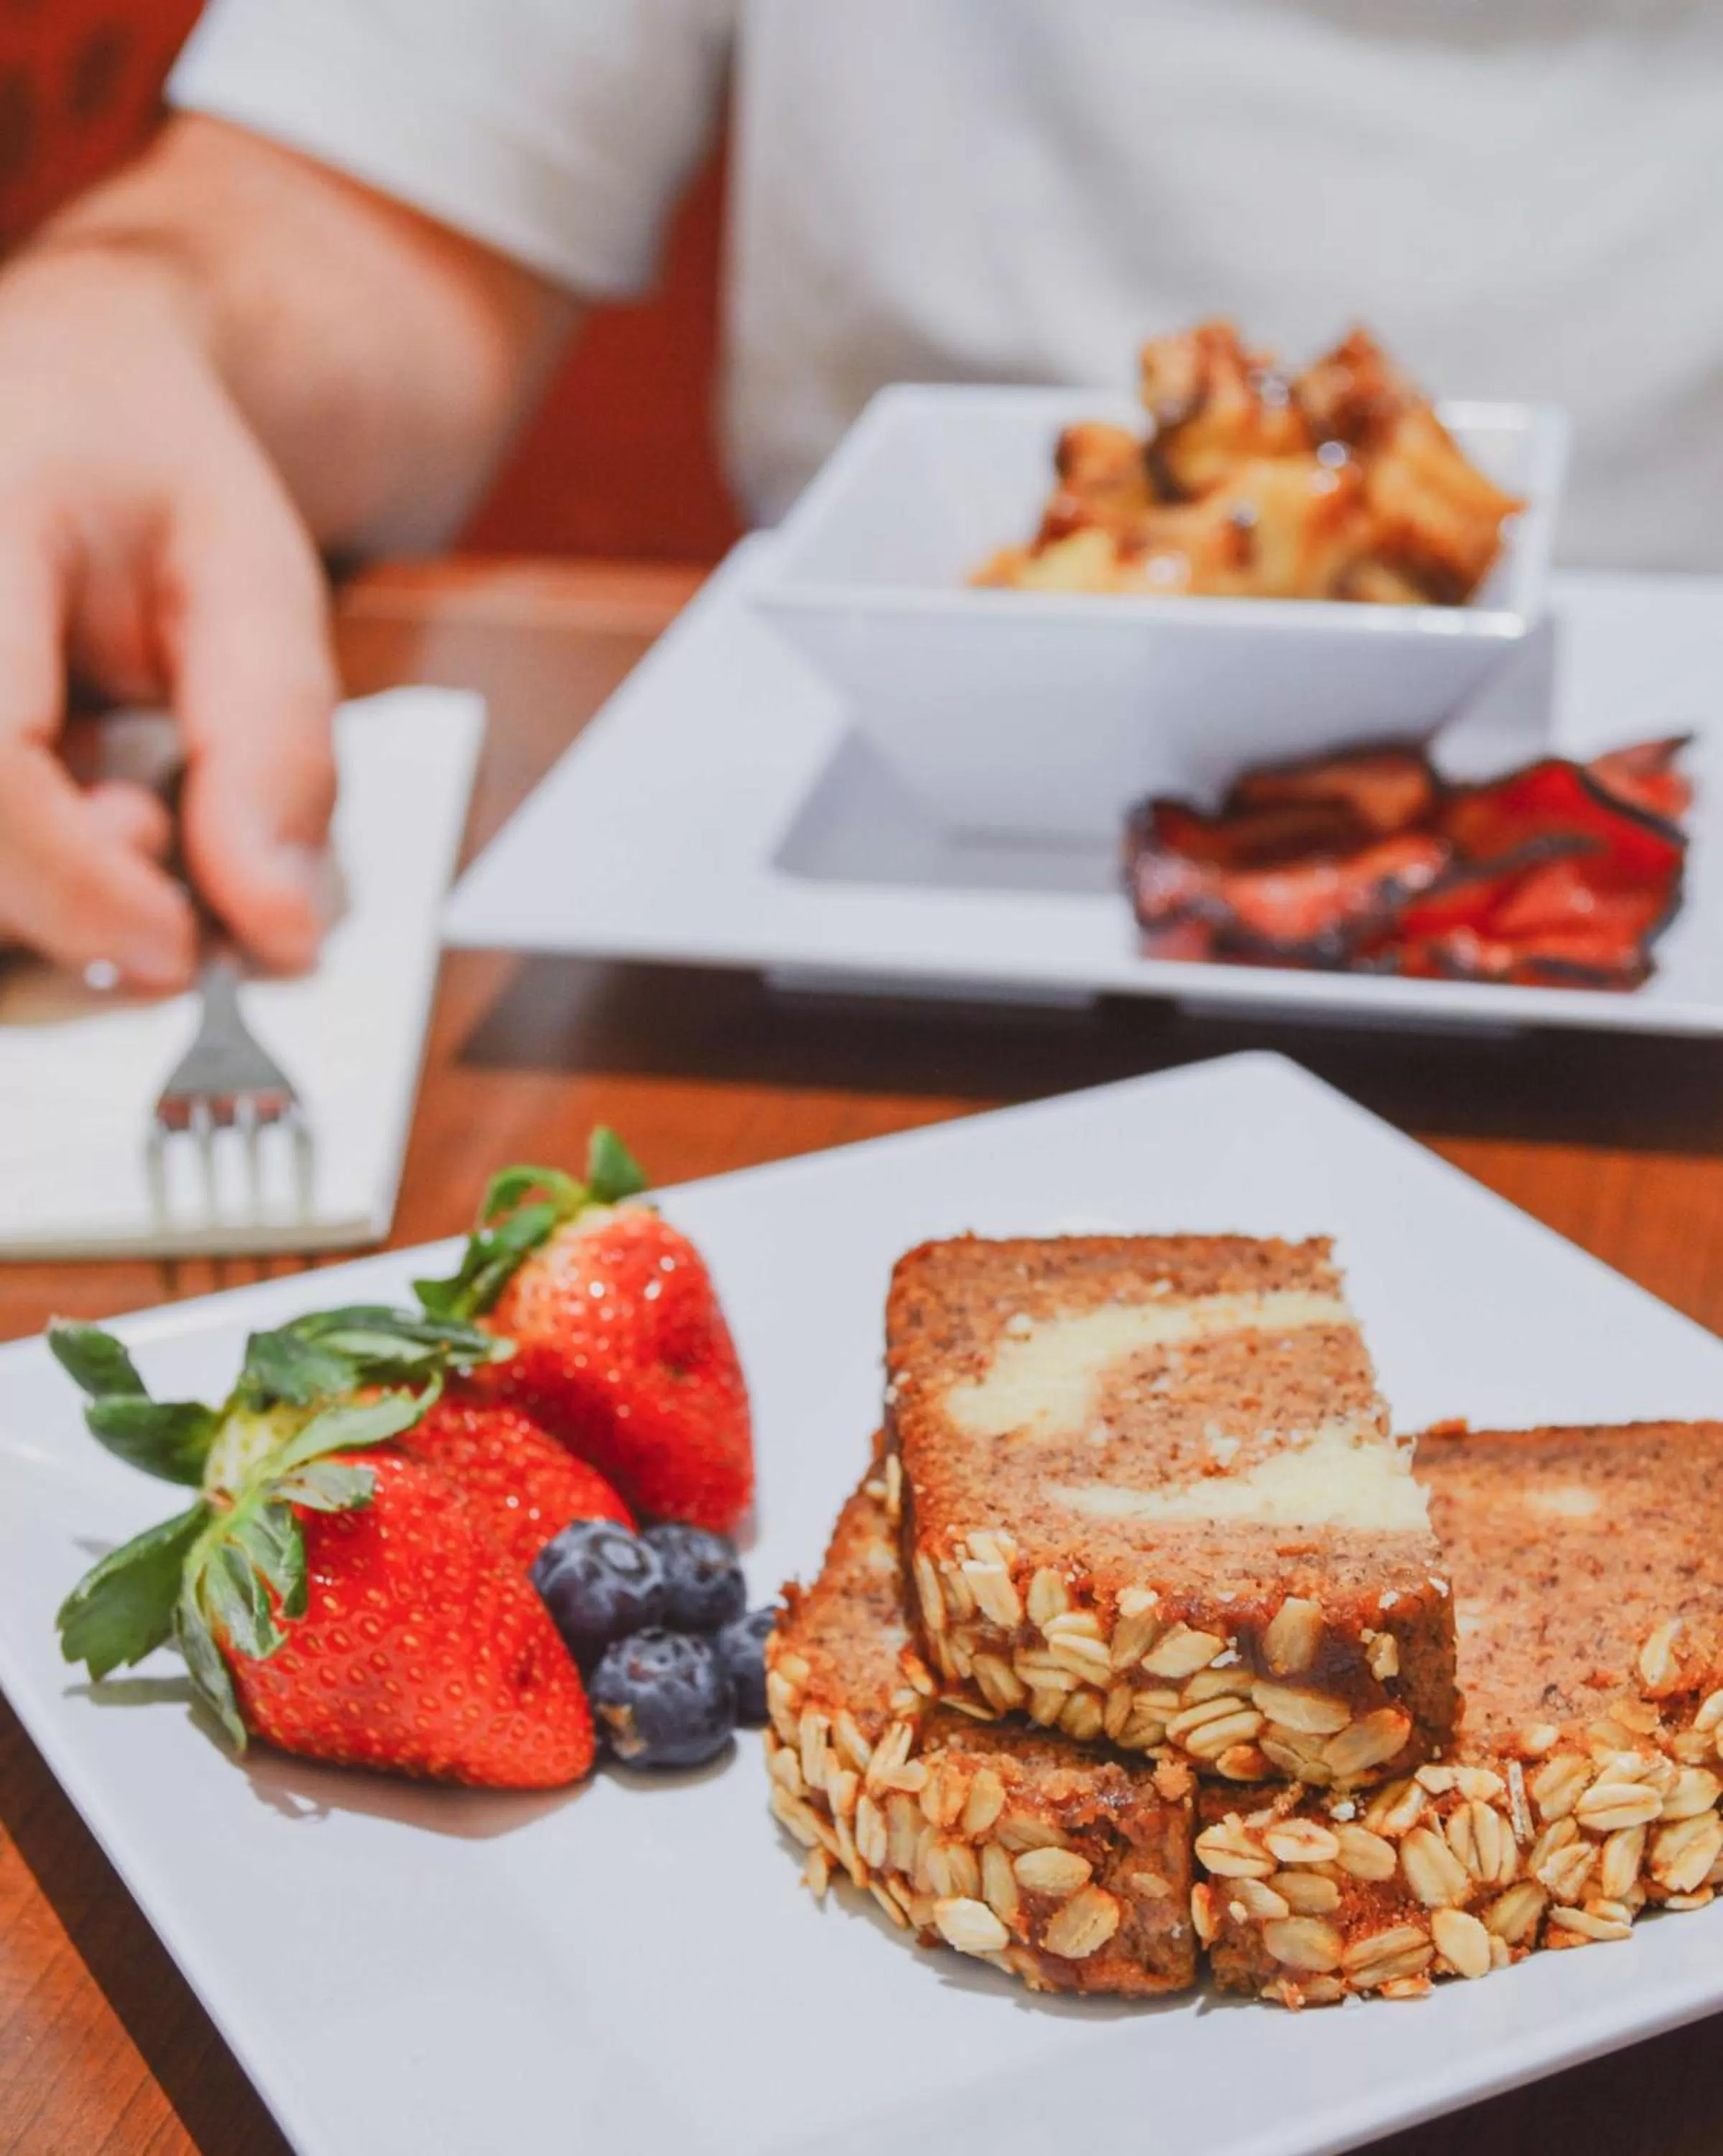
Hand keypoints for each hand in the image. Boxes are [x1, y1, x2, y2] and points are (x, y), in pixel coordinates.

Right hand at [0, 244, 337, 990]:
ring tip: (114, 796)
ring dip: (33, 890)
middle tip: (160, 832)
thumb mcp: (260, 590)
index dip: (75, 882)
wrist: (68, 393)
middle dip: (60, 895)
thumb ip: (272, 756)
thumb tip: (276, 934)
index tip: (179, 949)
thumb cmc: (158, 476)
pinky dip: (21, 866)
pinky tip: (63, 805)